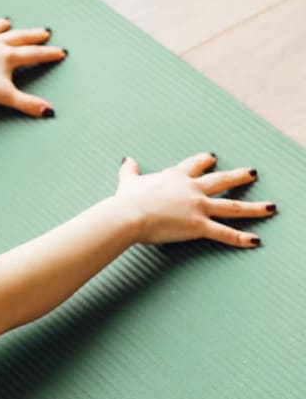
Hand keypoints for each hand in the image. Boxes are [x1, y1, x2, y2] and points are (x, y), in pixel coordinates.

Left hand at [0, 17, 66, 116]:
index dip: (49, 54)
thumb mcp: (4, 96)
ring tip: (6, 21)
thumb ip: (27, 103)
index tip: (61, 52)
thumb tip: (48, 111)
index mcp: (8, 56)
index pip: (34, 54)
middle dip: (33, 36)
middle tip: (44, 32)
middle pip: (18, 37)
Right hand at [114, 152, 275, 246]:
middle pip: (220, 180)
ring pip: (232, 206)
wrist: (130, 214)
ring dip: (253, 207)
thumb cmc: (128, 199)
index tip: (212, 158)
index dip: (203, 161)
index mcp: (175, 177)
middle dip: (238, 177)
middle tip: (252, 173)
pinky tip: (256, 240)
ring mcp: (198, 207)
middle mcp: (191, 189)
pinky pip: (224, 233)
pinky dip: (241, 238)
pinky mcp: (199, 225)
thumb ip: (130, 170)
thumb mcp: (128, 181)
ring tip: (271, 207)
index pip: (193, 165)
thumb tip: (127, 159)